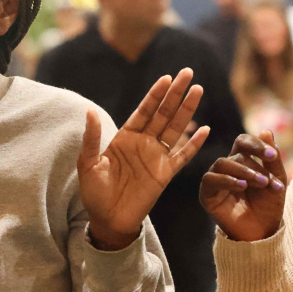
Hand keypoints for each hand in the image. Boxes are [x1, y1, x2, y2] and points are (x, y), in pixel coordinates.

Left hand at [78, 69, 211, 250]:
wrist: (107, 219)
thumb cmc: (94, 192)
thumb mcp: (88, 163)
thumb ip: (91, 138)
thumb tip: (88, 110)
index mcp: (125, 137)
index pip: (144, 110)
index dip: (156, 94)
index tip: (166, 78)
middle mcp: (144, 143)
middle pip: (164, 113)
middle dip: (176, 93)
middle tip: (188, 72)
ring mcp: (156, 157)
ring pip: (176, 128)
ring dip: (187, 110)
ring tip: (198, 90)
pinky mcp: (165, 174)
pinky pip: (182, 156)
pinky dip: (194, 144)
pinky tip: (204, 129)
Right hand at [199, 131, 287, 241]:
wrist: (262, 233)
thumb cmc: (269, 206)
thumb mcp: (277, 181)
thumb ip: (272, 160)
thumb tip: (266, 131)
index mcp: (243, 160)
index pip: (244, 142)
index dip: (256, 145)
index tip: (272, 156)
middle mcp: (227, 167)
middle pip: (236, 155)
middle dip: (255, 166)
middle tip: (268, 179)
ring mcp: (216, 180)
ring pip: (223, 164)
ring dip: (243, 172)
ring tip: (260, 183)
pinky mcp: (207, 194)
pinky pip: (211, 179)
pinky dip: (227, 180)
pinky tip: (242, 186)